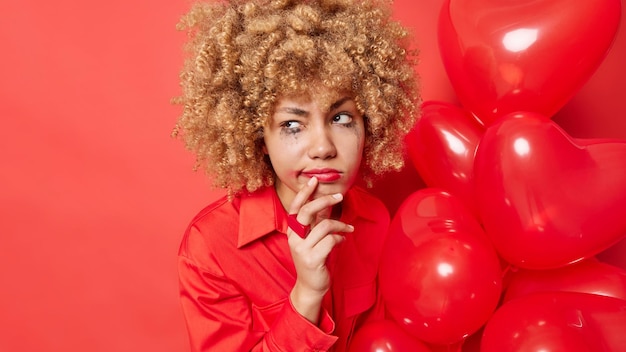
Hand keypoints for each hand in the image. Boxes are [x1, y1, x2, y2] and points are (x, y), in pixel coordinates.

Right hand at [286, 177, 353, 323]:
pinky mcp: (312, 259)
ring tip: (348, 228)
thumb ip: (317, 221)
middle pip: (307, 211)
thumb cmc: (313, 258)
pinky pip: (331, 241)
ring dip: (340, 225)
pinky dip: (340, 238)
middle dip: (325, 201)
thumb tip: (326, 202)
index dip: (304, 193)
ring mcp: (302, 249)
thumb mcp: (313, 238)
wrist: (311, 286)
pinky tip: (342, 241)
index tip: (314, 181)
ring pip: (324, 226)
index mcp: (292, 231)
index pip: (295, 207)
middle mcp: (294, 238)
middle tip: (340, 196)